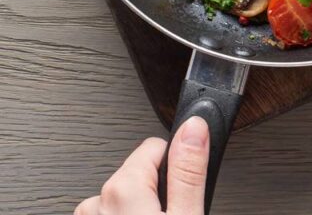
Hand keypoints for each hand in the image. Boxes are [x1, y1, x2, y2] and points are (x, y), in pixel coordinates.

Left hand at [75, 117, 209, 214]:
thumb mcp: (187, 214)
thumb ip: (189, 169)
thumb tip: (194, 126)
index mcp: (122, 188)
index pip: (156, 146)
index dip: (177, 167)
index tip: (184, 189)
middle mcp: (97, 201)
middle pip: (140, 172)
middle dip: (158, 190)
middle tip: (173, 214)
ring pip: (125, 196)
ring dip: (141, 208)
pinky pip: (111, 213)